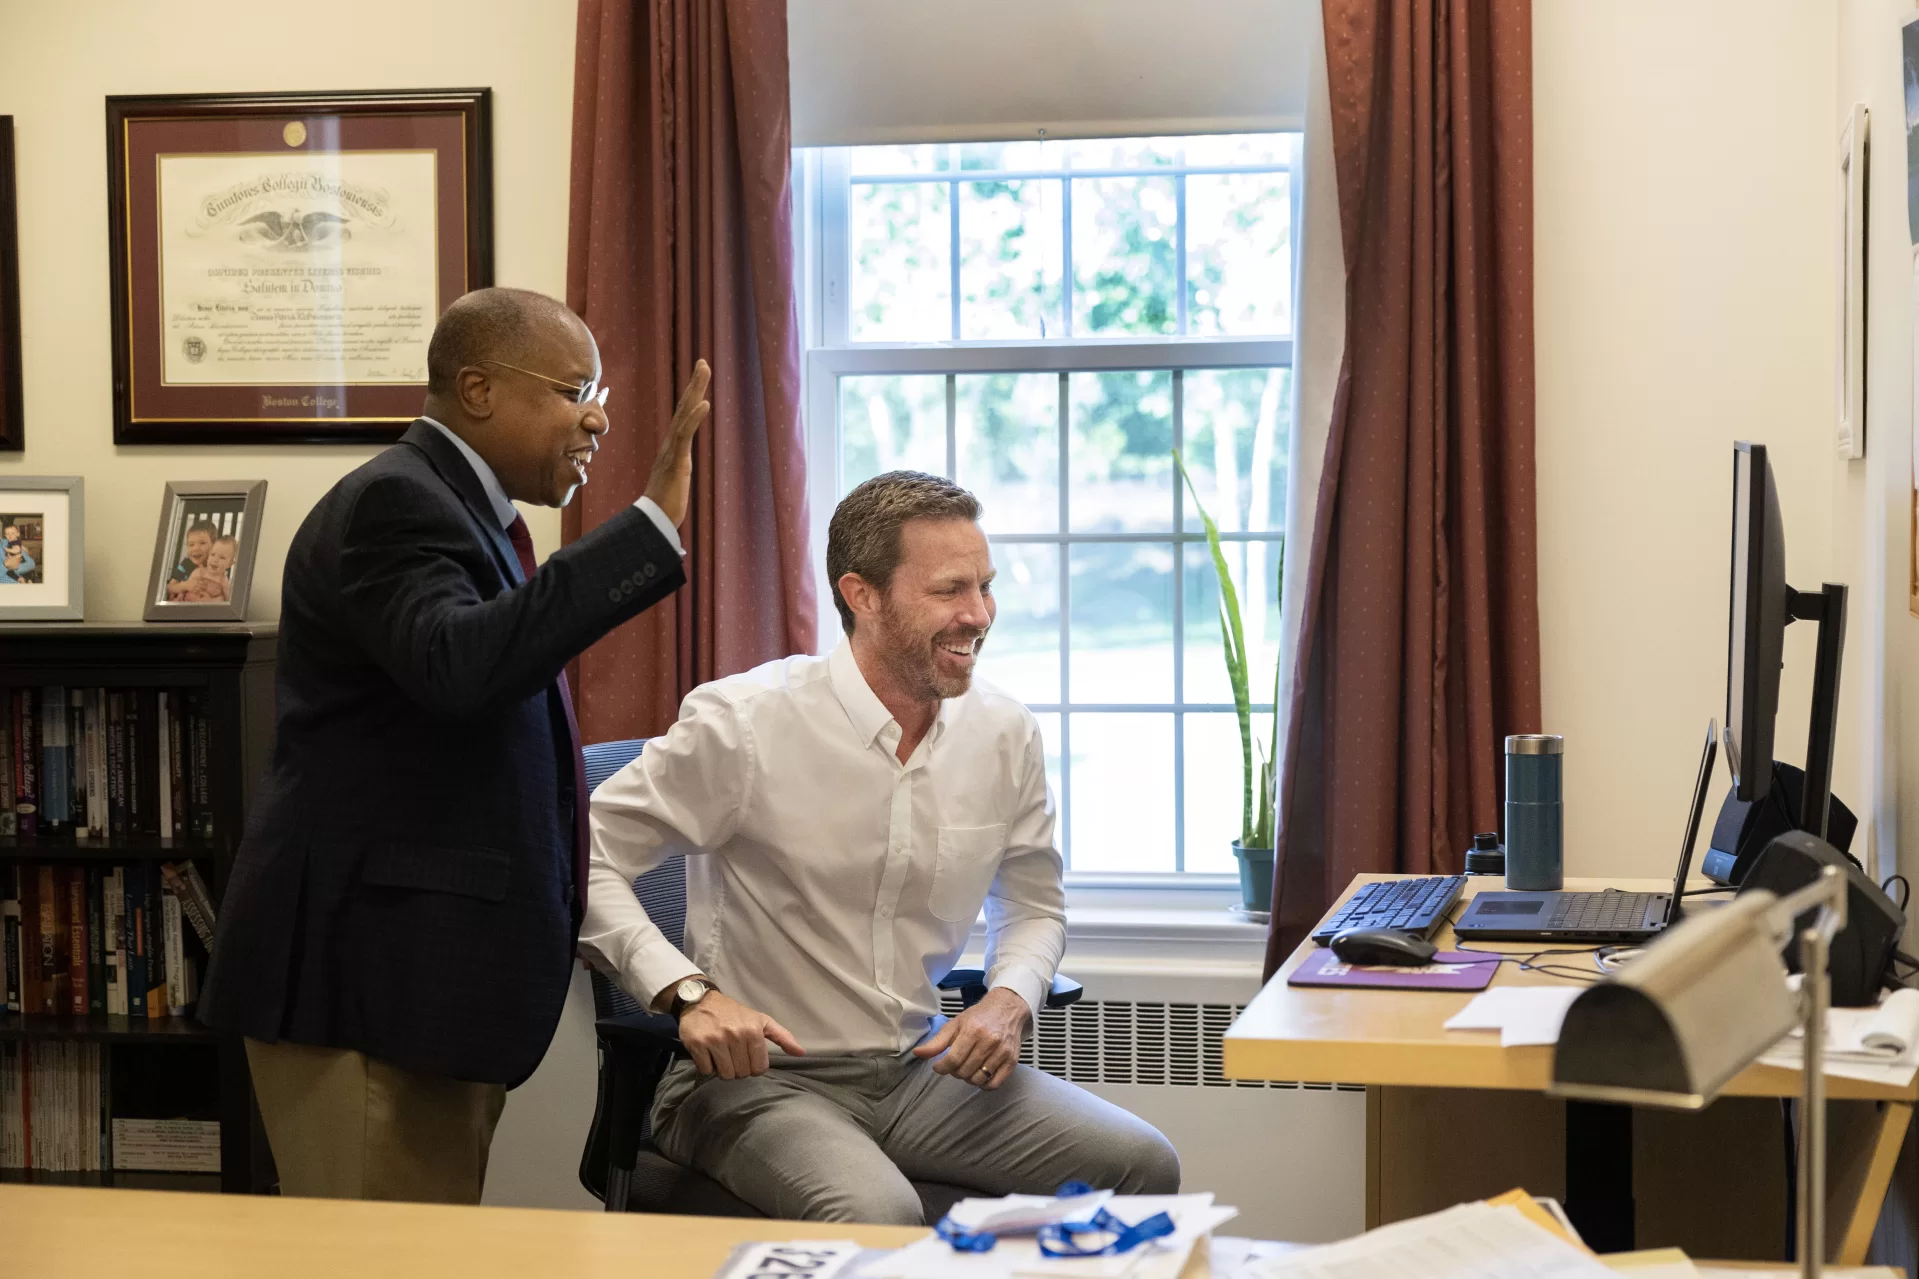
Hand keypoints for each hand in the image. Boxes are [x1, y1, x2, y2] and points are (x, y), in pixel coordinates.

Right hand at [641, 359, 711, 526]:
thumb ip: (676, 470)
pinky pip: (685, 436)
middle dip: (695, 384)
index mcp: (673, 448)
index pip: (684, 417)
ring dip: (695, 391)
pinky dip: (695, 418)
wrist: (652, 523)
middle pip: (683, 407)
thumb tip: (678, 468)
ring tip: (704, 370)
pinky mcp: (676, 462)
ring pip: (684, 415)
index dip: (692, 396)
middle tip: (703, 362)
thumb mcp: (675, 482)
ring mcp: (672, 451)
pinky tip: (705, 404)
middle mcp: (671, 444)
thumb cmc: (664, 506)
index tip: (699, 376)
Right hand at [677, 990, 803, 1079]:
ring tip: (721, 1055)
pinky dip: (707, 1066)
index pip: (758, 1068)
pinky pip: (706, 1070)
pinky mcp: (697, 1044)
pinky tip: (708, 1053)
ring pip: (725, 1074)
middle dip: (737, 1068)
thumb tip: (801, 1052)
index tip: (746, 1056)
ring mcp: (715, 1040)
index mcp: (753, 1030)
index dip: (753, 1066)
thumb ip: (782, 1037)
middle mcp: (735, 1035)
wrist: (701, 1001)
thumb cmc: (734, 1013)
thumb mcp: (761, 1020)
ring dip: (723, 1069)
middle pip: (741, 1073)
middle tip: (732, 1055)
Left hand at [911, 987, 1029, 1089]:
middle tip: (955, 1065)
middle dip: (955, 1072)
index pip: (953, 1059)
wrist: (1007, 1009)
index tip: (939, 1067)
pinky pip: (995, 1084)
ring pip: (978, 1079)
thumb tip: (917, 1053)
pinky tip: (980, 1075)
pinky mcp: (1012, 1061)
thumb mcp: (955, 1024)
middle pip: (964, 1071)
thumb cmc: (979, 1017)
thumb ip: (937, 1041)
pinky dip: (984, 1084)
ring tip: (967, 1068)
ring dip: (968, 1078)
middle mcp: (989, 1041)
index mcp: (973, 1030)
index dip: (942, 1067)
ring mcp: (1002, 1052)